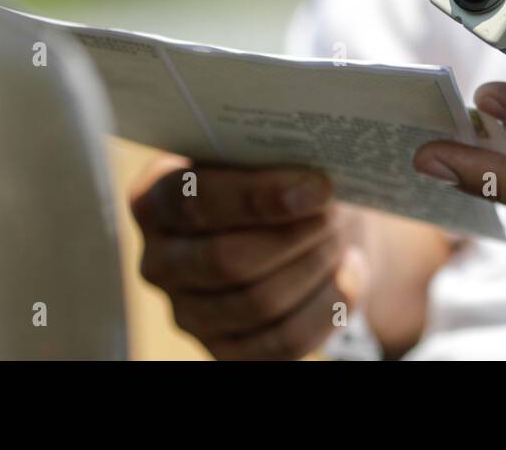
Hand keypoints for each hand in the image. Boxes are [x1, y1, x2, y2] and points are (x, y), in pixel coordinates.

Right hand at [130, 159, 367, 358]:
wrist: (311, 228)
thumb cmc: (282, 179)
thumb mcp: (273, 155)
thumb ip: (276, 157)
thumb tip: (311, 177)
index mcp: (156, 199)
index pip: (192, 201)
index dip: (257, 196)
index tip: (318, 186)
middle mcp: (160, 262)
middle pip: (225, 259)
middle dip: (293, 235)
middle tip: (333, 214)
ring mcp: (188, 313)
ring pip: (258, 302)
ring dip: (313, 266)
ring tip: (339, 239)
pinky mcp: (225, 351)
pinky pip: (282, 341)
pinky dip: (328, 305)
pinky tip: (349, 273)